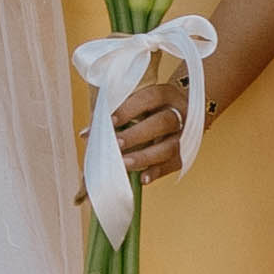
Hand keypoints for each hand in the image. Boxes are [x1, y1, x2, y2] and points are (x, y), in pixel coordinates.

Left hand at [102, 62, 195, 182]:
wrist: (184, 114)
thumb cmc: (151, 109)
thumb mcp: (138, 103)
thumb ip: (116, 115)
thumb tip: (86, 134)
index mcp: (166, 94)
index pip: (149, 98)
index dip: (129, 109)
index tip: (109, 121)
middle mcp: (180, 112)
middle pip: (163, 122)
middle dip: (137, 134)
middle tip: (116, 144)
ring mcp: (186, 134)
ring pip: (170, 146)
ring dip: (145, 156)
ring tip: (124, 164)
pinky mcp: (187, 152)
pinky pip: (174, 164)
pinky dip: (158, 172)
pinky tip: (143, 179)